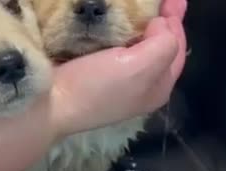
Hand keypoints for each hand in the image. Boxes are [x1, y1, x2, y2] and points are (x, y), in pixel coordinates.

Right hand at [50, 0, 186, 136]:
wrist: (48, 104)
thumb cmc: (96, 87)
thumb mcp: (141, 67)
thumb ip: (163, 44)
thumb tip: (158, 26)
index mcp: (157, 88)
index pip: (177, 50)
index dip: (176, 23)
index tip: (169, 0)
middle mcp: (140, 87)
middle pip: (158, 49)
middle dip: (161, 22)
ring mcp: (116, 83)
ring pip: (136, 48)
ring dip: (139, 26)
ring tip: (138, 5)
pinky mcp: (94, 77)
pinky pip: (113, 50)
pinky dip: (118, 34)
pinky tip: (113, 22)